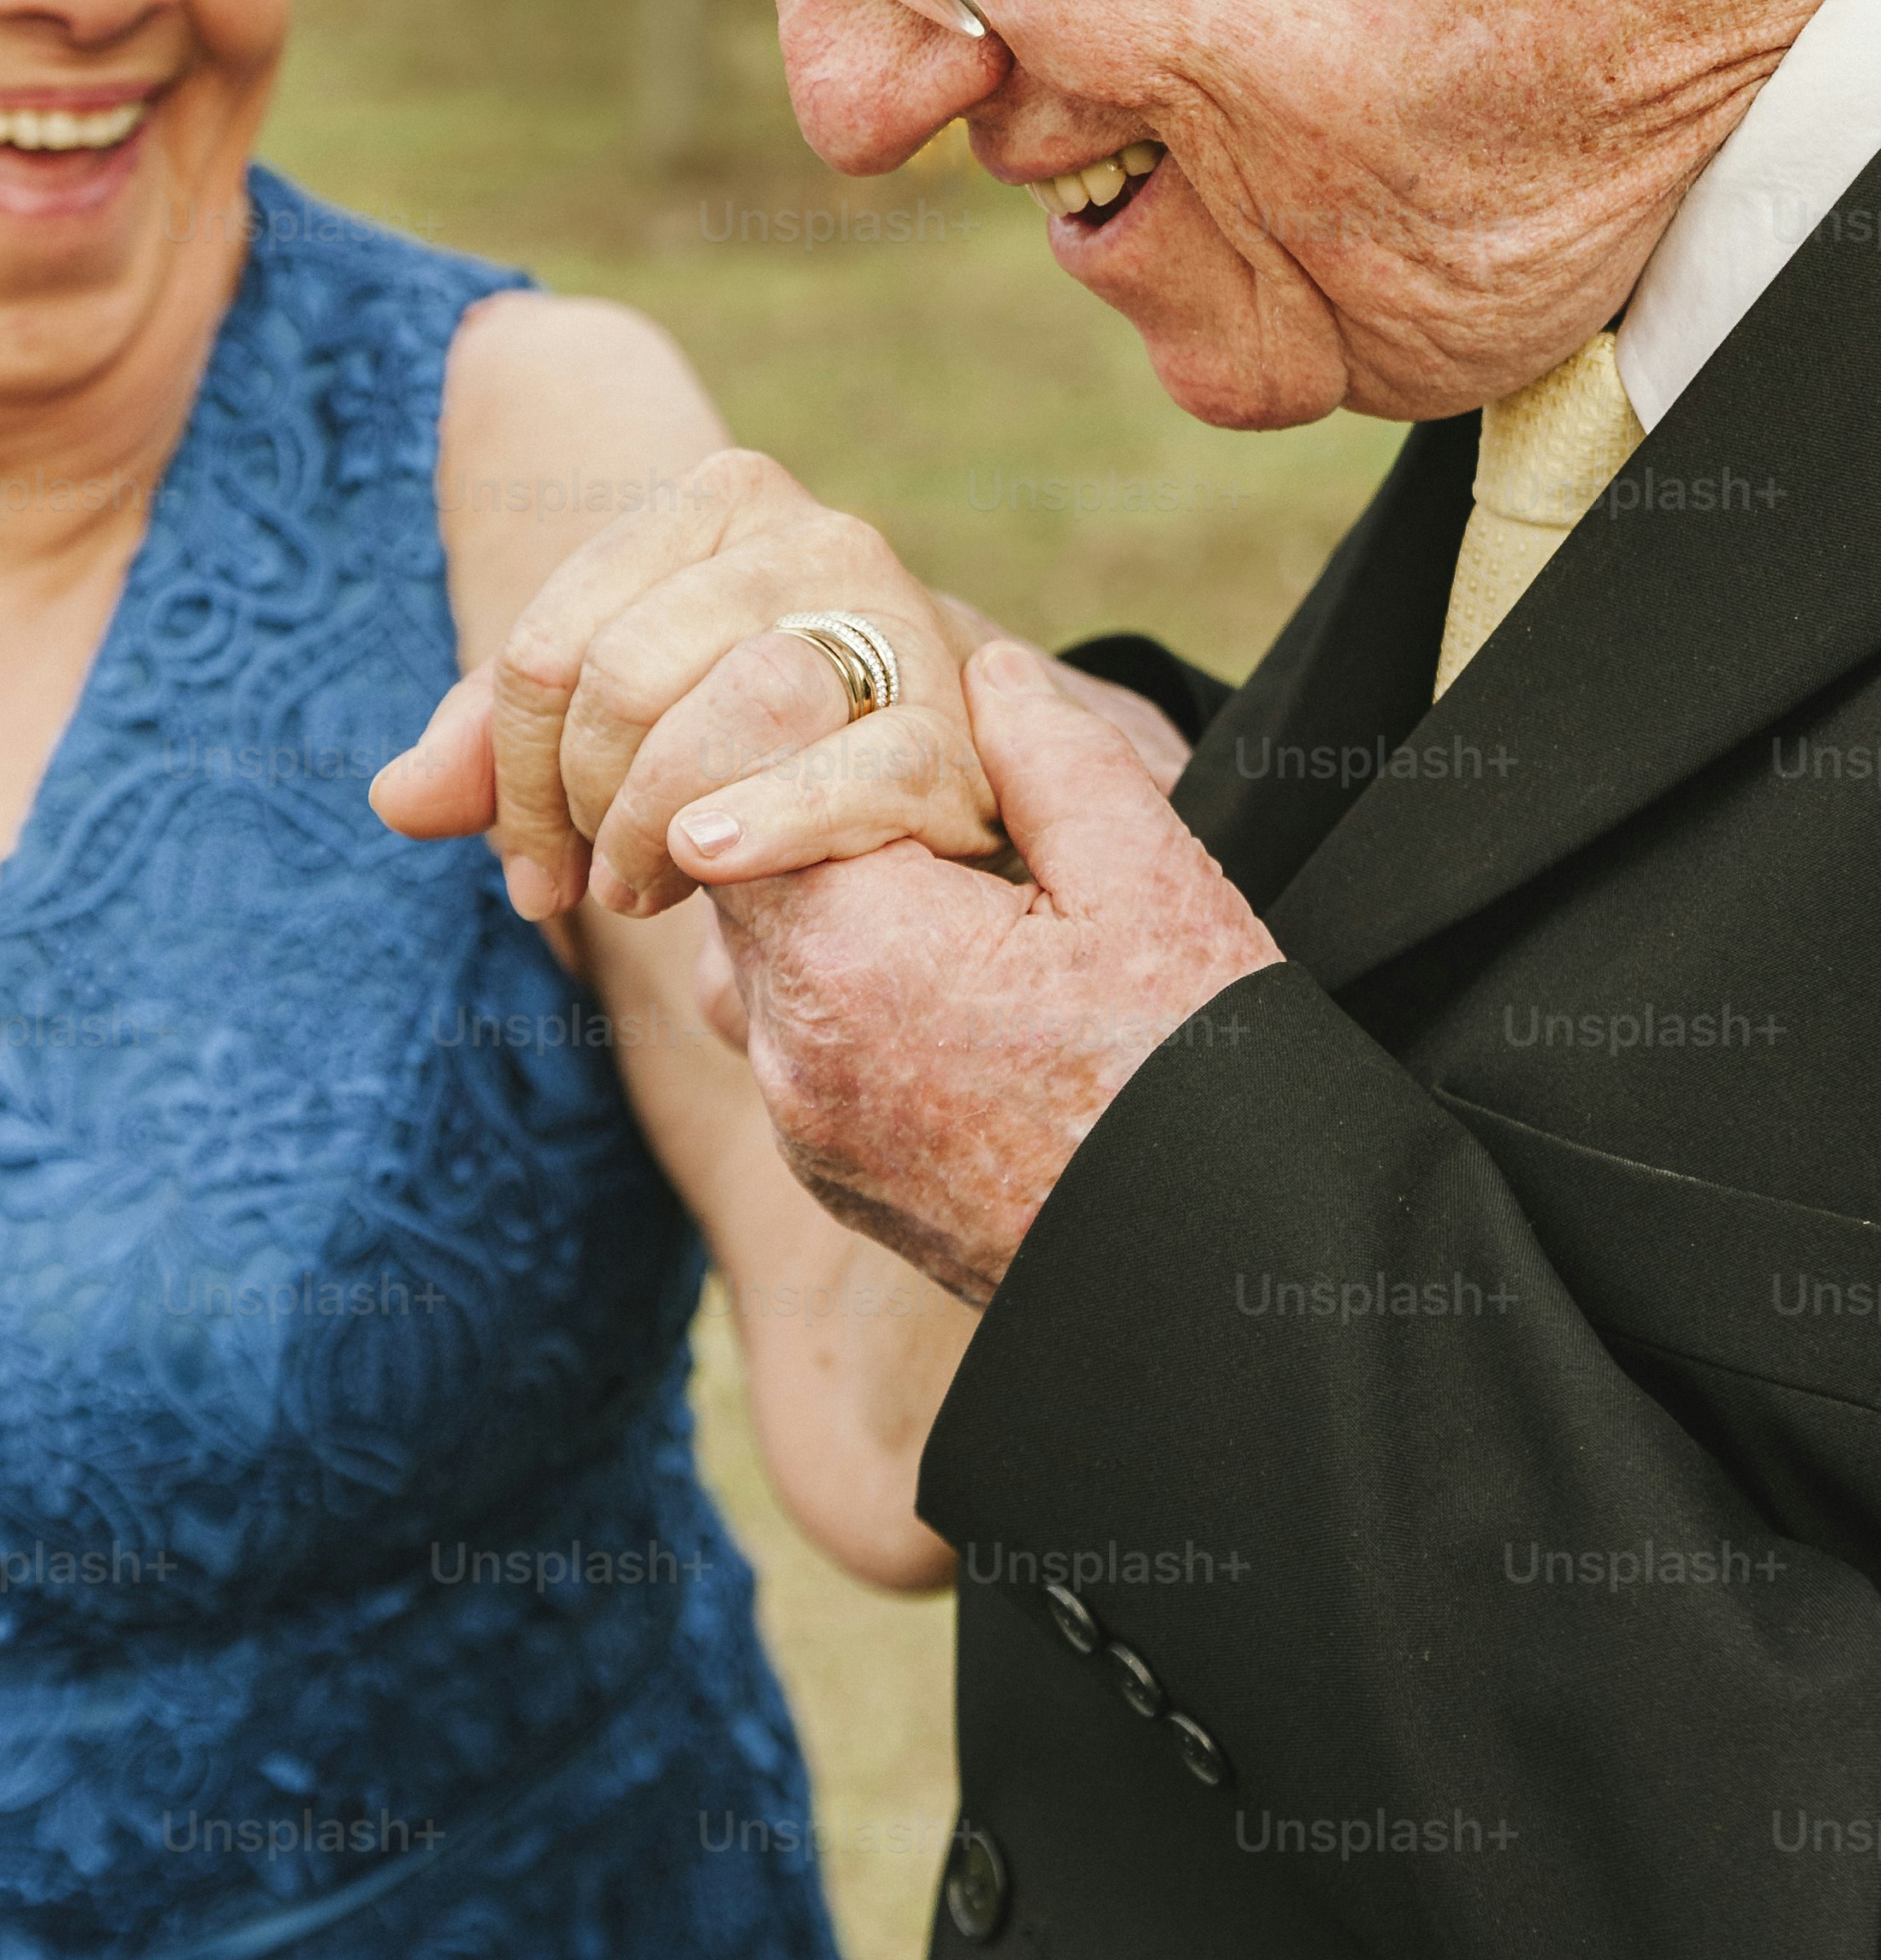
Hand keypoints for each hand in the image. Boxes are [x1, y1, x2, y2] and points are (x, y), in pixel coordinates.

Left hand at [371, 444, 1190, 919]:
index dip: (509, 776)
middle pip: (625, 674)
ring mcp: (892, 617)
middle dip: (581, 806)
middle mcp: (812, 534)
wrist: (932, 775)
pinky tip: (709, 867)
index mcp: (715, 502)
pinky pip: (842, 774)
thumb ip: (494, 750)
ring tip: (651, 887)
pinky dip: (762, 827)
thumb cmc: (743, 741)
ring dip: (659, 826)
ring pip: (732, 705)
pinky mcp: (950, 720)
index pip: (549, 643)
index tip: (526, 871)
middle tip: (594, 888)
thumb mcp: (607, 727)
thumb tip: (393, 800)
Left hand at [706, 638, 1281, 1305]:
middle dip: (816, 816)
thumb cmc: (1200, 1076)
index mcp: (855, 951)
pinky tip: (963, 994)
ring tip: (966, 901)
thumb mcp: (1151, 878)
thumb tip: (982, 671)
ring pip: (767, 958)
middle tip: (938, 805)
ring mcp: (804, 1125)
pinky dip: (855, 996)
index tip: (898, 726)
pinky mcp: (830, 1177)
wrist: (1218, 1288)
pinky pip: (804, 1043)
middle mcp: (794, 1047)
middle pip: (741, 870)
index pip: (746, 786)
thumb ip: (1052, 753)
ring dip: (836, 908)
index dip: (816, 735)